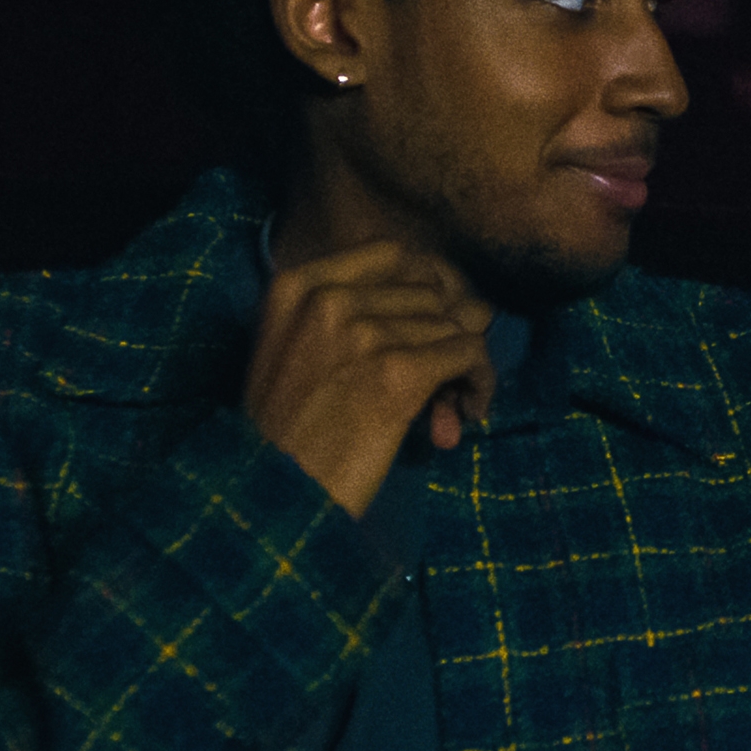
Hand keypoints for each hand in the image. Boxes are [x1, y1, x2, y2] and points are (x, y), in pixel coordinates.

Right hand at [241, 241, 495, 518]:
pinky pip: (470, 353)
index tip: (431, 327)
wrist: (271, 496)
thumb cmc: (286, 433)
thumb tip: (460, 300)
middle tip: (443, 377)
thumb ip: (354, 313)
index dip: (426, 288)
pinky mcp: (398, 373)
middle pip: (430, 291)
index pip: (394, 254)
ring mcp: (364, 333)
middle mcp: (328, 298)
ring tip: (450, 405)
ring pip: (454, 323)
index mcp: (296, 285)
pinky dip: (479, 381)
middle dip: (445, 331)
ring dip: (464, 364)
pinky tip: (466, 412)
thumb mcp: (295, 351)